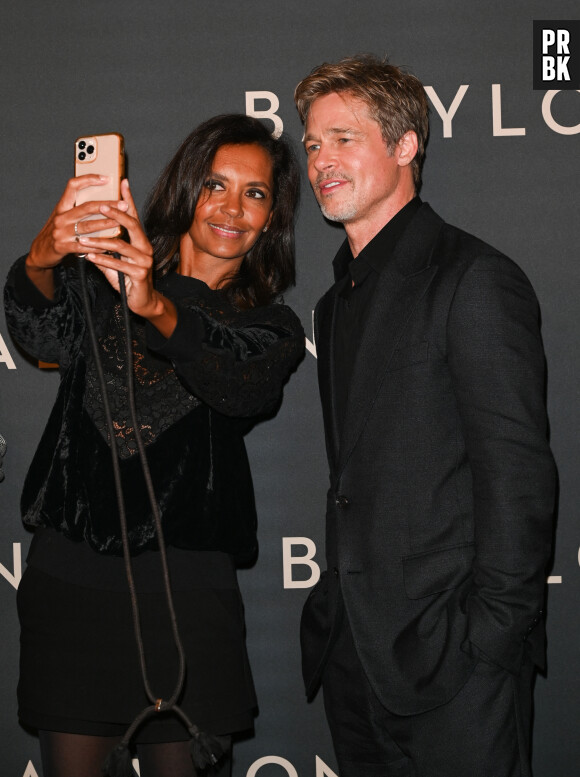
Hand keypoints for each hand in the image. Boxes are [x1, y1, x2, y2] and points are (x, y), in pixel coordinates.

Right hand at [27, 175, 124, 269]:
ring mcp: (61, 232)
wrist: (41, 252)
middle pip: (86, 207)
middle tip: (123, 205)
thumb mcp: (64, 217)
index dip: (89, 179)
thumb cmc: (57, 232)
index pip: (73, 186)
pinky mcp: (63, 247)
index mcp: (61, 207)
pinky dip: (98, 245)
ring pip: (87, 227)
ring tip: (120, 223)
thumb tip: (102, 200)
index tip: (106, 178)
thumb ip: (77, 209)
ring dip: (106, 224)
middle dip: (107, 205)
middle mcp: (61, 217)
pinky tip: (110, 245)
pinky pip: (85, 246)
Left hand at [79, 179, 173, 327]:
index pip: (134, 216)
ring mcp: (144, 260)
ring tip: (83, 239)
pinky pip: (118, 264)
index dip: (128, 199)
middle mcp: (145, 247)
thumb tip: (88, 237)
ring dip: (99, 241)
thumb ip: (105, 249)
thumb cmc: (129, 279)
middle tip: (99, 206)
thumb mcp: (116, 261)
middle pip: (131, 225)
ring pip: (120, 245)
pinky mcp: (140, 274)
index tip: (122, 182)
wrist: (143, 301)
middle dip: (115, 214)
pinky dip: (102, 260)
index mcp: (140, 240)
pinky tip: (90, 258)